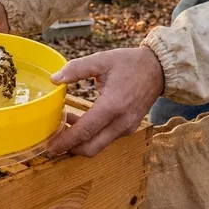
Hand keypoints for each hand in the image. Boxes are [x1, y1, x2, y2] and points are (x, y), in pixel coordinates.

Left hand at [48, 47, 163, 156]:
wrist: (158, 69)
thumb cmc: (130, 63)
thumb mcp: (101, 60)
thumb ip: (77, 68)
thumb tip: (54, 78)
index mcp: (113, 106)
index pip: (85, 131)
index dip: (65, 141)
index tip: (50, 147)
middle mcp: (121, 122)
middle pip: (91, 148)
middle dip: (69, 148)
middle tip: (51, 143)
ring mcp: (127, 128)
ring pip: (98, 146)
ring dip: (79, 141)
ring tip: (63, 125)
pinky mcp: (128, 128)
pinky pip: (105, 139)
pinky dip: (90, 136)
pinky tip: (78, 121)